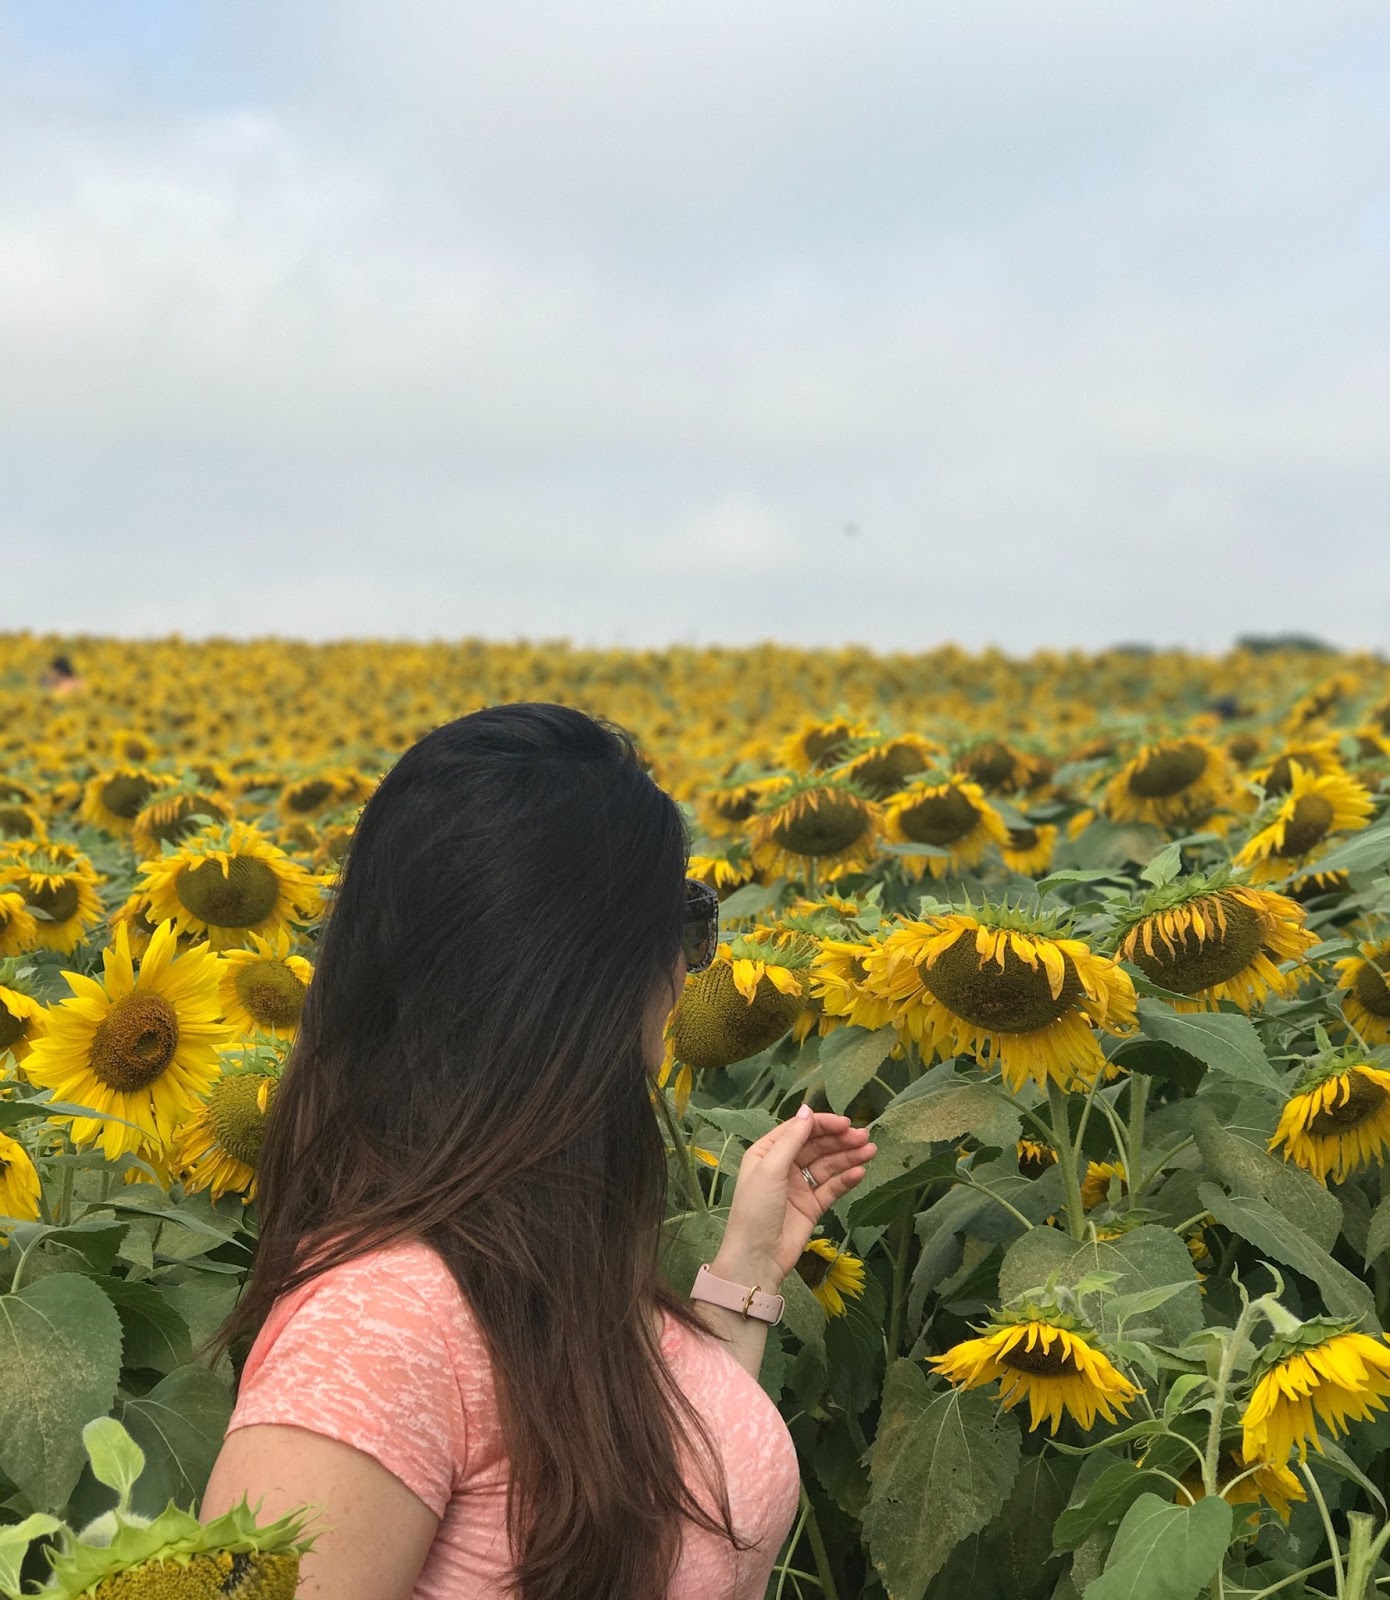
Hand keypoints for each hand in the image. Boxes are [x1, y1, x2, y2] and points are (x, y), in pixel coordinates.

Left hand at [712, 1105, 876, 1289]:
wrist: (758, 1256)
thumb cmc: (757, 1207)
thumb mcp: (770, 1168)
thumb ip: (792, 1139)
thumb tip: (807, 1108)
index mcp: (768, 1152)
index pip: (799, 1130)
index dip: (822, 1124)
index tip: (845, 1123)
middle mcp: (784, 1166)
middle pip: (817, 1146)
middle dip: (840, 1140)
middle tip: (865, 1137)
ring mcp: (799, 1186)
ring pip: (828, 1166)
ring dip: (848, 1157)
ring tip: (870, 1151)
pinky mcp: (812, 1206)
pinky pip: (832, 1188)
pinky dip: (846, 1179)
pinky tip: (860, 1172)